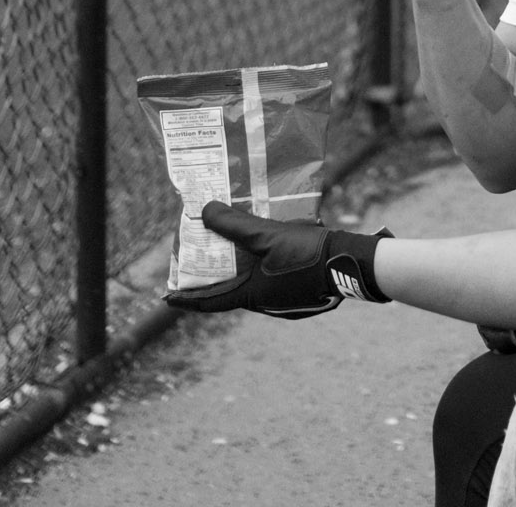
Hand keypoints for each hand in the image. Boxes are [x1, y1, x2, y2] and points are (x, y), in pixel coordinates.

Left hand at [163, 201, 388, 319]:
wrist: (349, 261)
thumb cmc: (305, 252)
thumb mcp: (266, 235)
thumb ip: (234, 224)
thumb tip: (204, 211)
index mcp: (253, 296)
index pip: (210, 301)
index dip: (186, 299)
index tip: (166, 298)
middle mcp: (266, 303)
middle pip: (232, 291)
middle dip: (214, 278)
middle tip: (200, 263)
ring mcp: (286, 300)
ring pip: (254, 284)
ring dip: (241, 270)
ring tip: (233, 249)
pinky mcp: (301, 291)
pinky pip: (273, 279)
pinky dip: (263, 267)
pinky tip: (269, 248)